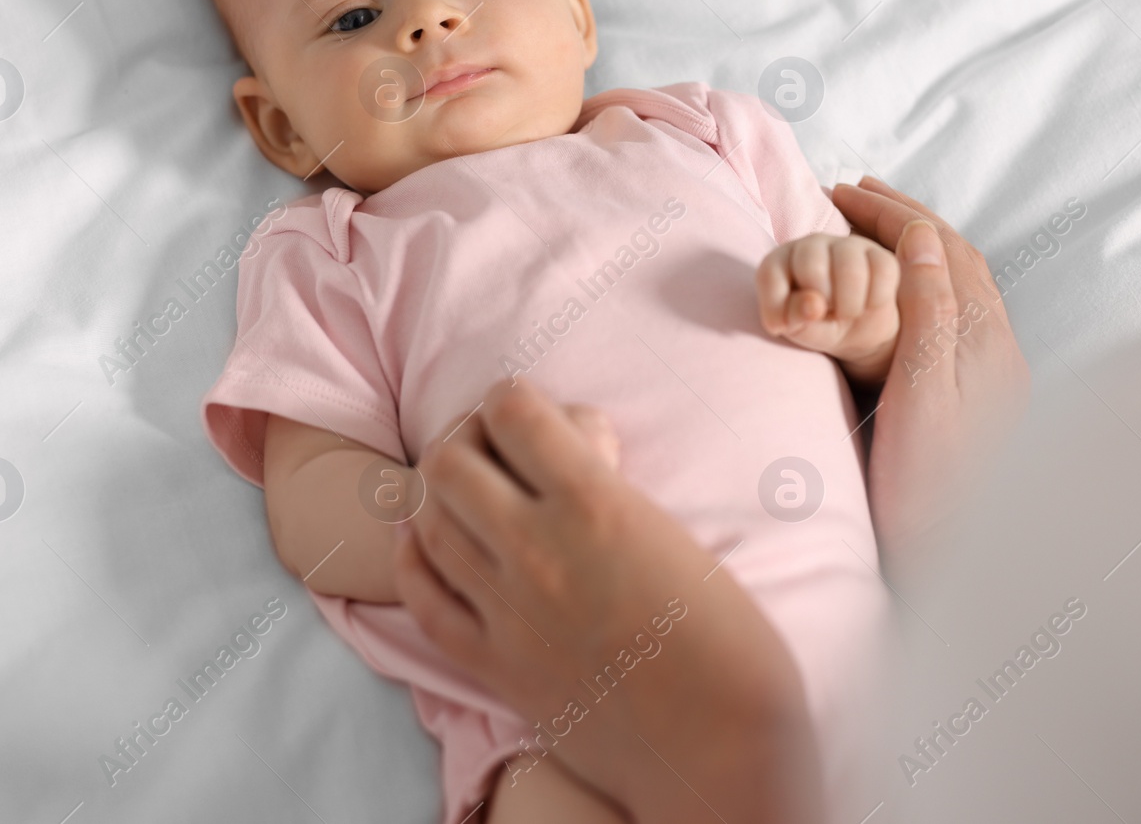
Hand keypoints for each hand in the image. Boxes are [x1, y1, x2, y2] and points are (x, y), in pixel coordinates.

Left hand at [392, 378, 824, 823]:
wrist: (720, 742)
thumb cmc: (725, 633)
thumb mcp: (671, 526)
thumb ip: (607, 480)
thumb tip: (571, 447)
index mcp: (594, 502)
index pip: (512, 409)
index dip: (515, 398)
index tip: (530, 412)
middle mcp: (536, 548)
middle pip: (450, 460)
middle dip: (467, 439)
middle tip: (495, 451)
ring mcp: (506, 610)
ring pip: (428, 522)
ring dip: (441, 495)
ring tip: (468, 493)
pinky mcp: (493, 664)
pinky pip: (424, 599)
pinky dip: (416, 560)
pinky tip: (425, 544)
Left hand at [756, 232, 899, 384]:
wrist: (854, 328)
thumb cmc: (815, 324)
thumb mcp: (797, 328)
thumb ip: (795, 317)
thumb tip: (814, 304)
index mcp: (779, 261)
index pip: (770, 274)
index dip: (777, 306)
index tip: (785, 326)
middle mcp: (810, 245)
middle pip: (812, 264)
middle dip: (820, 301)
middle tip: (825, 316)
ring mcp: (846, 245)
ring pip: (850, 268)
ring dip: (850, 304)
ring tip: (847, 314)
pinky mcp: (879, 254)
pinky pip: (882, 271)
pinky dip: (876, 299)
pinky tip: (868, 305)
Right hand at [830, 177, 1029, 574]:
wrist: (953, 565)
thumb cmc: (930, 489)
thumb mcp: (921, 392)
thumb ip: (927, 310)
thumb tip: (921, 235)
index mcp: (987, 343)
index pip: (942, 251)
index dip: (894, 214)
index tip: (845, 192)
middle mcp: (998, 352)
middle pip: (956, 261)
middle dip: (905, 220)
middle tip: (854, 194)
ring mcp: (991, 377)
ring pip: (958, 286)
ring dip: (914, 249)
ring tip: (870, 229)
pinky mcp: (978, 399)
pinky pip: (952, 314)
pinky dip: (921, 284)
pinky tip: (896, 293)